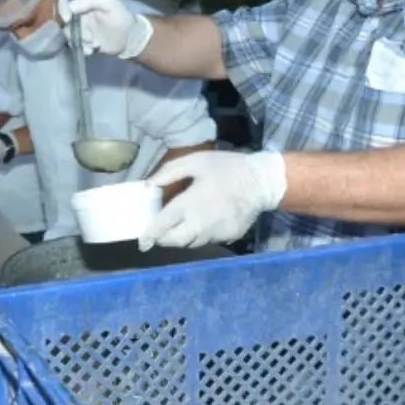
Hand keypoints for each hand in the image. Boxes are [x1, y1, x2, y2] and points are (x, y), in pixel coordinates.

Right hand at [58, 0, 153, 58]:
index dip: (63, 7)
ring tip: (94, 42)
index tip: (68, 18)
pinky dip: (83, 47)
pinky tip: (93, 48)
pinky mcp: (81, 38)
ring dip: (80, 39)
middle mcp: (79, 10)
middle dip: (72, 28)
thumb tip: (70, 6)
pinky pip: (74, 43)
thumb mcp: (110, 4)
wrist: (130, 39)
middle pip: (63, 16)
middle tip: (86, 35)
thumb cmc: (122, 17)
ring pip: (67, 31)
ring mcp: (80, 24)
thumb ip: (90, 0)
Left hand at [140, 150, 286, 250]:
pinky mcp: (229, 236)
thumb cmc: (227, 168)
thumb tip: (149, 185)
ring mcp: (216, 233)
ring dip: (181, 238)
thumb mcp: (196, 161)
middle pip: (175, 241)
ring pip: (191, 243)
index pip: (163, 225)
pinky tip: (201, 223)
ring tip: (179, 227)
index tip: (142, 242)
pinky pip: (208, 240)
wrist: (261, 181)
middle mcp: (201, 224)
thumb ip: (169, 172)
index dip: (150, 235)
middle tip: (158, 234)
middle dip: (163, 240)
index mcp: (190, 204)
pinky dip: (199, 235)